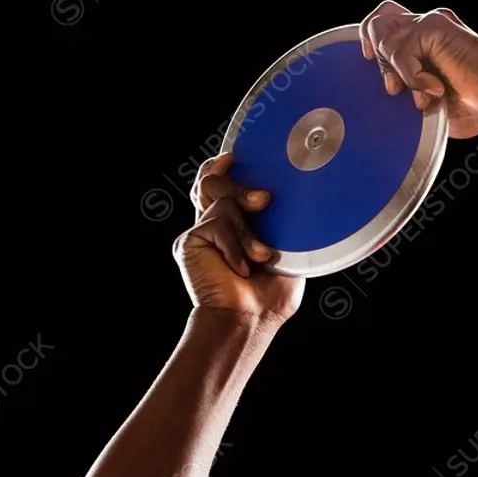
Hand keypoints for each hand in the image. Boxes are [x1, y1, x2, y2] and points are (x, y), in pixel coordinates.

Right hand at [172, 153, 304, 322]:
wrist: (249, 319)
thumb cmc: (271, 294)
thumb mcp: (286, 250)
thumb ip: (280, 223)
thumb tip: (288, 195)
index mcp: (234, 226)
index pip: (222, 185)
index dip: (223, 167)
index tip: (235, 157)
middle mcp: (213, 225)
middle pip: (215, 181)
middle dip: (241, 185)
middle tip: (265, 201)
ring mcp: (200, 232)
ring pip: (220, 198)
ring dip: (246, 227)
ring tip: (263, 253)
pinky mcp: (189, 241)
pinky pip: (216, 223)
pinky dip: (236, 246)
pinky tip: (243, 268)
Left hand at [360, 0, 477, 138]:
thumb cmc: (476, 106)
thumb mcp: (430, 102)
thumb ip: (408, 91)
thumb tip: (389, 97)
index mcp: (427, 41)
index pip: (386, 27)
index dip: (372, 46)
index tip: (378, 72)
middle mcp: (426, 26)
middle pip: (377, 23)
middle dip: (379, 62)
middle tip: (398, 89)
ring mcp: (429, 23)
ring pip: (382, 34)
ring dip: (395, 71)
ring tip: (421, 93)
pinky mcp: (433, 25)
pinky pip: (401, 50)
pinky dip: (412, 77)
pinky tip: (433, 90)